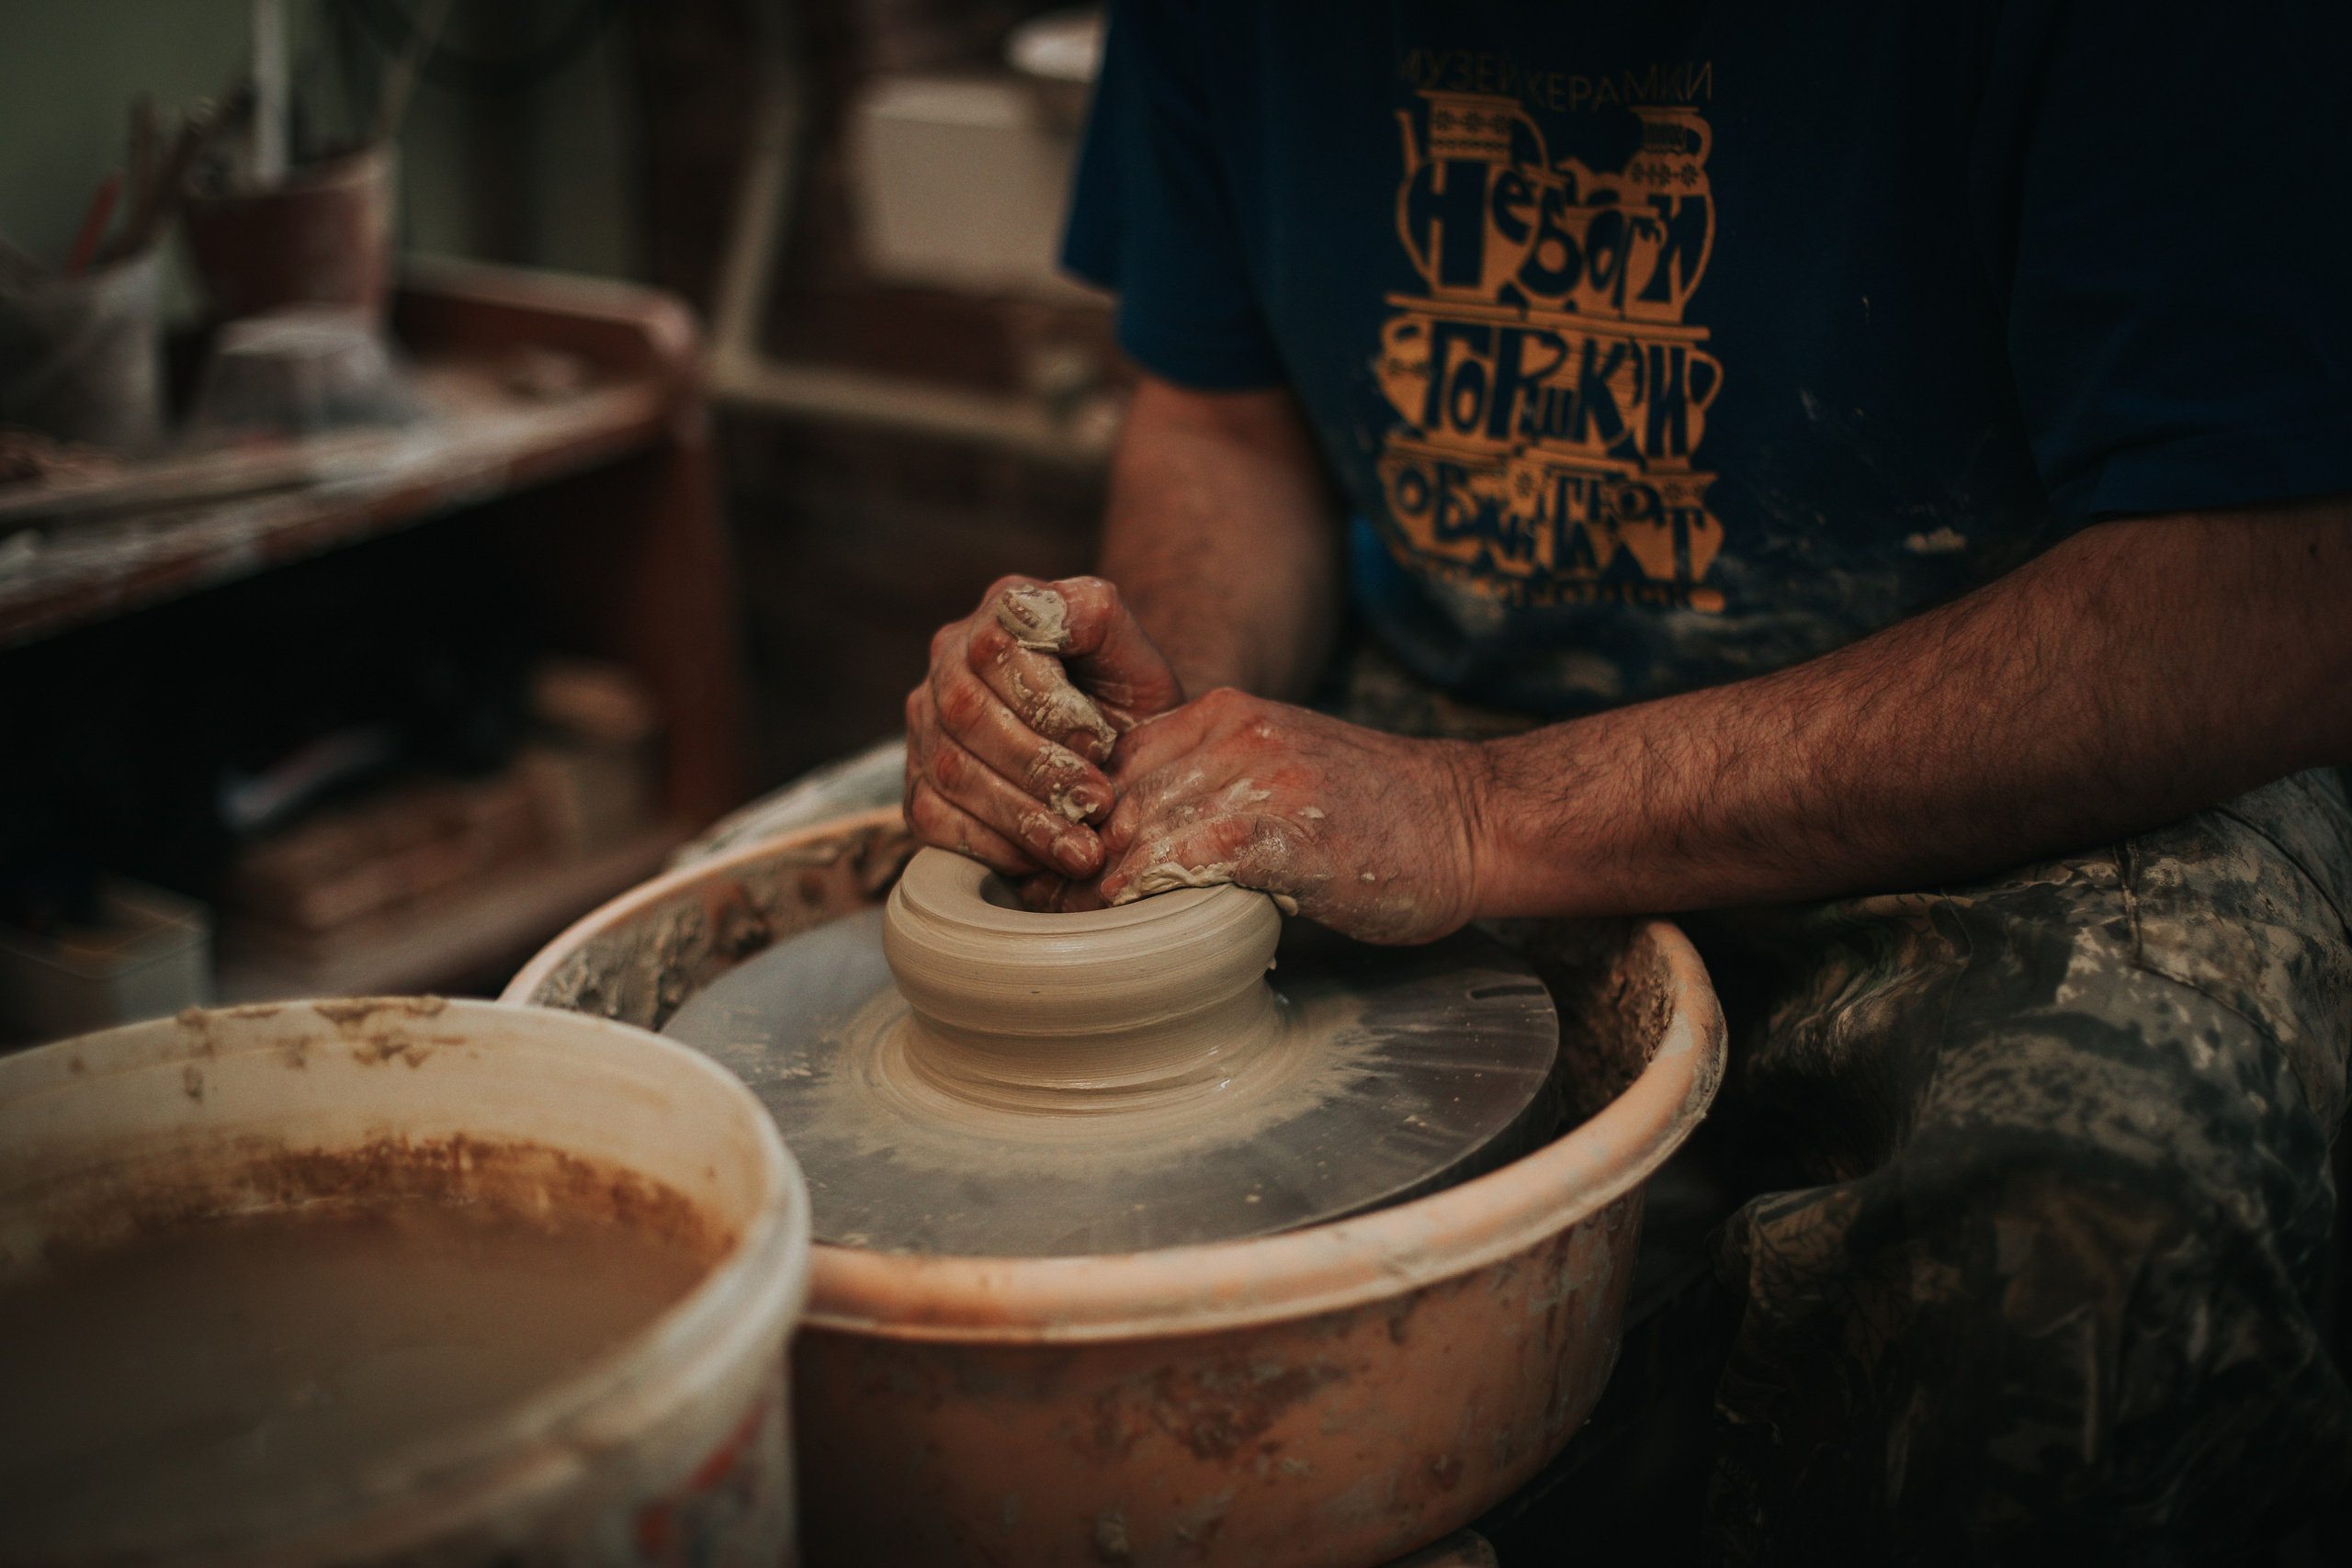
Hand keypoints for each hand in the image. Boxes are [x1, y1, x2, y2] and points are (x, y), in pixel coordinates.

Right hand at [904, 575, 1185, 879]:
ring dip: (1022, 816)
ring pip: (951, 769)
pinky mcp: (917, 783)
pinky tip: (1039, 860)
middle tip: (1098, 804)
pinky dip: (991, 844)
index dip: (1048, 701)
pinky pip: (932, 818)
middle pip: (967, 712)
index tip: (1101, 744)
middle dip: (1039, 767)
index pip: (998, 646)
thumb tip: (1055, 613)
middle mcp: (949, 659)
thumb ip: (1100, 620)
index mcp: (1001, 611)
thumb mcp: (1133, 659)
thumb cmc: (1126, 707)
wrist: (1118, 762)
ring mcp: (925, 723)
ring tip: (1081, 849)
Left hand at [1086, 688, 1487, 944]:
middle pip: (1112, 798)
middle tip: (1045, 915)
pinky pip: (1187, 859)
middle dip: (1072, 861)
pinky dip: (1149, 896)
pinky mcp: (1287, 829)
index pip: (1108, 761)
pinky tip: (1136, 929)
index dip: (1072, 821)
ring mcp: (1260, 775)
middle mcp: (1232, 730)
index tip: (1053, 875)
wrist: (1474, 820)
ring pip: (1138, 829)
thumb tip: (1118, 850)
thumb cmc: (1377, 813)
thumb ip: (1205, 787)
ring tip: (1076, 935)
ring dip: (1099, 889)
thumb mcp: (1276, 769)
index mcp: (1220, 713)